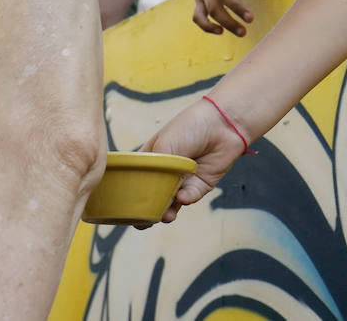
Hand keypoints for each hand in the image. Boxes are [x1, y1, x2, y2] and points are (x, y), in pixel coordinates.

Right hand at [140, 97, 247, 223]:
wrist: (221, 123)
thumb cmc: (189, 127)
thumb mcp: (164, 145)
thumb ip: (155, 171)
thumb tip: (151, 196)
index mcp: (153, 158)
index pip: (137, 179)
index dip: (131, 194)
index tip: (124, 209)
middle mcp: (166, 171)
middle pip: (153, 195)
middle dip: (148, 210)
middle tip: (142, 223)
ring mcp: (183, 179)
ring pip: (171, 202)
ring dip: (166, 211)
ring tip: (163, 217)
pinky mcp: (200, 185)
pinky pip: (190, 197)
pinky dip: (185, 199)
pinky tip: (182, 196)